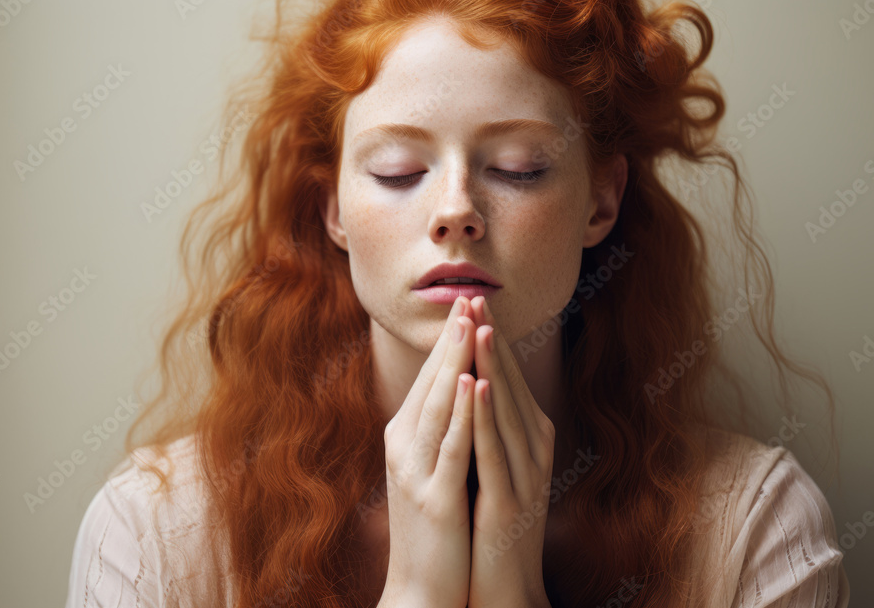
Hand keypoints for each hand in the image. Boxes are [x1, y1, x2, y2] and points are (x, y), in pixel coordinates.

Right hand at [380, 297, 478, 607]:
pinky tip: (470, 381)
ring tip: (470, 323)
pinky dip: (459, 411)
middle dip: (452, 338)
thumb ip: (440, 429)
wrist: (421, 587)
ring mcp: (415, 470)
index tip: (467, 303)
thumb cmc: (434, 526)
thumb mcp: (431, 468)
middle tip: (469, 295)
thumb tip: (460, 387)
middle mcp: (403, 446)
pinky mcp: (433, 496)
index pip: (430, 378)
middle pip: (431, 382)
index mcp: (404, 437)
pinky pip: (449, 446)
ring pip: (438, 405)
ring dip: (455, 360)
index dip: (449, 339)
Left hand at [467, 295, 554, 607]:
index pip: (508, 378)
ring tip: (481, 328)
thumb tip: (475, 380)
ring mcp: (524, 475)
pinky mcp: (507, 500)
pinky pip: (494, 451)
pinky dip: (485, 417)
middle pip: (510, 385)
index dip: (491, 338)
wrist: (503, 585)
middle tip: (477, 295)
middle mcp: (533, 449)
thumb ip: (492, 425)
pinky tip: (477, 388)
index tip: (475, 300)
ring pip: (505, 411)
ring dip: (493, 368)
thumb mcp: (497, 464)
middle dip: (491, 340)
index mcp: (529, 438)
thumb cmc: (494, 521)